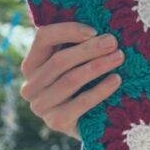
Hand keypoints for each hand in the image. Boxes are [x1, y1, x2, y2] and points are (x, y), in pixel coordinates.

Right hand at [19, 22, 123, 139]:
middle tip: (113, 42)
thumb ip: (77, 45)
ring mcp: (40, 106)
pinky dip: (100, 90)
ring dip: (97, 66)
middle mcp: (30, 86)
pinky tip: (116, 80)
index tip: (95, 31)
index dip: (69, 31)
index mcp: (31, 64)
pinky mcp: (56, 122)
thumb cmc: (84, 84)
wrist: (89, 123)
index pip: (43, 38)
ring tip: (119, 57)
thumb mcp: (76, 63)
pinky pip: (81, 102)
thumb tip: (100, 27)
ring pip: (70, 80)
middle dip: (89, 49)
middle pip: (59, 60)